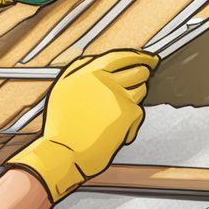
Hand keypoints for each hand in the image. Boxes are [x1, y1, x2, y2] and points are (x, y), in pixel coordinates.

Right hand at [6, 49, 158, 201]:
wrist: (64, 152)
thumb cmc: (61, 127)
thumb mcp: (63, 90)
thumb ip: (82, 72)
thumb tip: (100, 64)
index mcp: (87, 71)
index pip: (120, 56)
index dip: (137, 56)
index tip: (146, 58)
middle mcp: (104, 80)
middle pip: (137, 70)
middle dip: (142, 75)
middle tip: (141, 80)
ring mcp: (118, 95)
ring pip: (141, 90)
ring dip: (134, 99)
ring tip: (116, 112)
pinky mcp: (128, 112)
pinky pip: (139, 112)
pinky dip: (131, 122)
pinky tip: (115, 129)